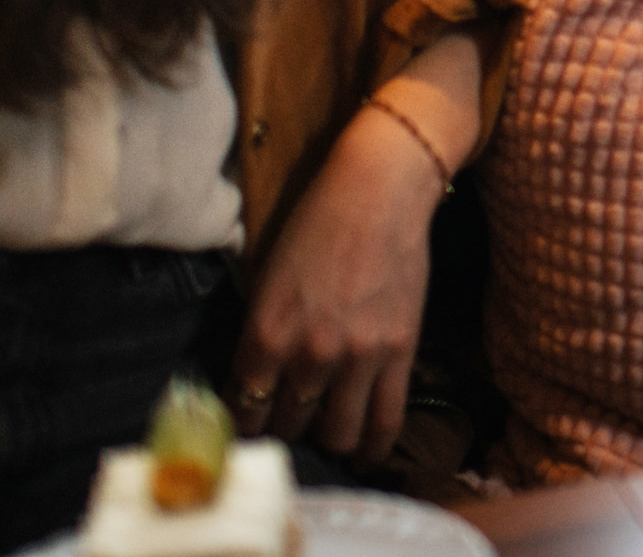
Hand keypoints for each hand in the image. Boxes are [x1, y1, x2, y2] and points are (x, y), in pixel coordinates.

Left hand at [230, 28, 486, 459]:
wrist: (379, 190)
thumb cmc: (317, 222)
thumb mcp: (268, 278)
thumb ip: (261, 334)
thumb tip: (252, 382)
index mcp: (267, 331)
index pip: (243, 406)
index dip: (243, 421)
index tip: (249, 419)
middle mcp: (309, 352)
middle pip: (287, 425)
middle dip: (283, 427)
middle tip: (287, 419)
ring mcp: (358, 355)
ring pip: (336, 433)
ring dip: (326, 436)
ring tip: (325, 426)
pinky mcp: (400, 351)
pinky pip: (385, 420)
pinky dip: (373, 447)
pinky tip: (365, 451)